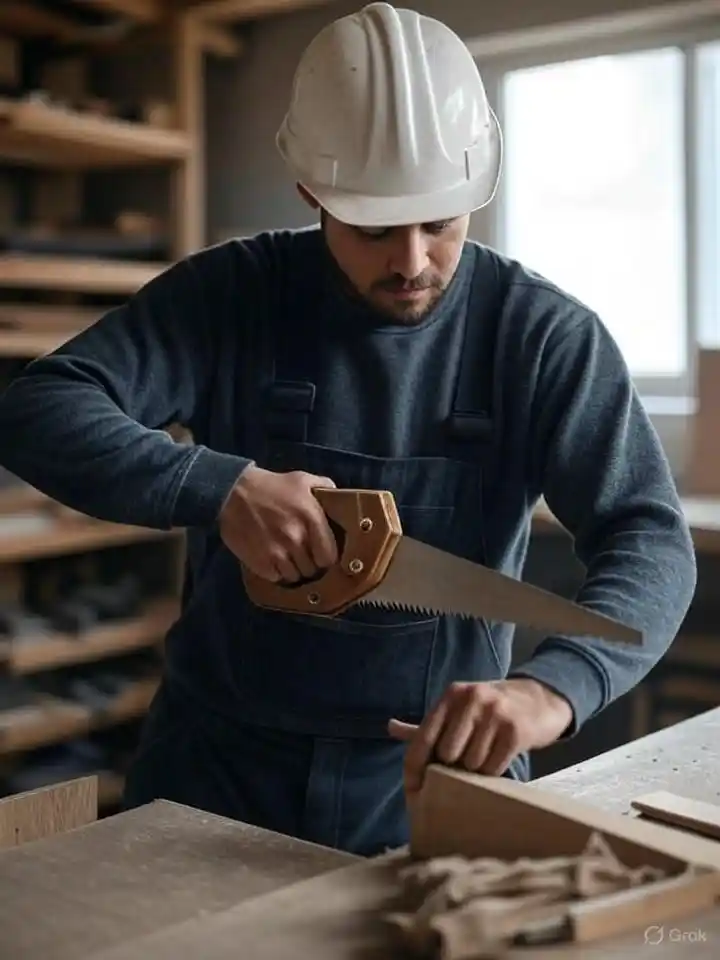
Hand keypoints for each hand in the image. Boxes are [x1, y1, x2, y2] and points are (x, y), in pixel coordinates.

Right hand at [219, 465, 337, 581]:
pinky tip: (272, 559)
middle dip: (309, 563)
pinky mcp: (260, 563)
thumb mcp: (301, 479)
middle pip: (312, 569)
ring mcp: (277, 553)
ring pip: (295, 576)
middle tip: (303, 555)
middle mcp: (297, 539)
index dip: (326, 557)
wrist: (233, 492)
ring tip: (288, 558)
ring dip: (293, 569)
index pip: (329, 556)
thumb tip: (340, 498)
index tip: (321, 554)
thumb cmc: (271, 485)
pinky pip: (276, 577)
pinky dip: (276, 572)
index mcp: (312, 519)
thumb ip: (325, 487)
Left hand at [388, 679, 572, 792]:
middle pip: (446, 755)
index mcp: (452, 694)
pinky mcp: (515, 730)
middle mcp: (471, 698)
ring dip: (476, 768)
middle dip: (454, 766)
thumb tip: (390, 727)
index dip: (415, 766)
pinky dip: (494, 770)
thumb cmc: (491, 709)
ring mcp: (495, 712)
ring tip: (486, 754)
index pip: (423, 736)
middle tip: (466, 760)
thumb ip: (427, 724)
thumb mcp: (458, 709)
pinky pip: (493, 767)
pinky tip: (500, 756)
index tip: (413, 791)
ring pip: (471, 763)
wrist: (540, 699)